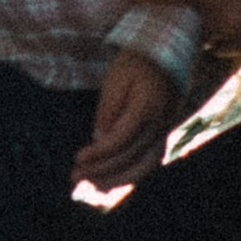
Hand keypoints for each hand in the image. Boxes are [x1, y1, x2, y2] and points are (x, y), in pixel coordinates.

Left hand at [73, 49, 177, 194]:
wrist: (165, 56)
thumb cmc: (136, 63)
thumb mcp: (116, 78)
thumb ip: (108, 109)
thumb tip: (99, 139)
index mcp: (148, 107)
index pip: (122, 139)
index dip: (99, 153)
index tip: (78, 158)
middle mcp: (161, 124)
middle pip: (130, 157)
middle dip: (101, 170)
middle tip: (75, 175)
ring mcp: (165, 132)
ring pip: (143, 167)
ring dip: (116, 180)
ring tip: (90, 184)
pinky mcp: (163, 136)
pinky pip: (149, 163)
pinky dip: (130, 176)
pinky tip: (110, 181)